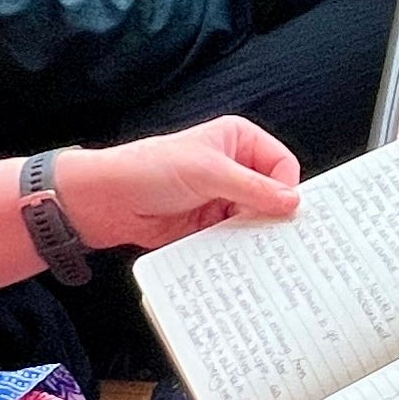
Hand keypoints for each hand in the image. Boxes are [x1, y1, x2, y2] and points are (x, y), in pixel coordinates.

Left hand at [53, 120, 298, 253]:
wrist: (105, 201)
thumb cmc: (149, 169)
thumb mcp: (208, 172)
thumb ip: (252, 187)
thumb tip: (292, 202)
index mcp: (238, 140)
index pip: (281, 164)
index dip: (287, 188)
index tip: (286, 214)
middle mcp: (233, 168)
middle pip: (271, 194)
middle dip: (273, 215)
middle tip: (283, 240)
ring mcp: (220, 198)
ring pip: (254, 219)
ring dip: (255, 235)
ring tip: (261, 252)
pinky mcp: (208, 224)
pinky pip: (234, 238)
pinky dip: (237, 249)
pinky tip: (240, 259)